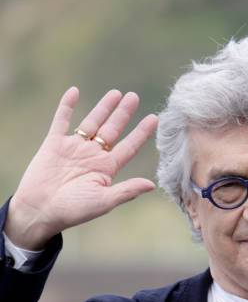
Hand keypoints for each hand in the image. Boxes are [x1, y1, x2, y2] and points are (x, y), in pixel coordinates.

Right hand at [4, 88, 157, 249]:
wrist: (39, 210)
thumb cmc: (73, 210)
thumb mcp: (103, 201)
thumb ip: (126, 190)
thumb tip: (152, 185)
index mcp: (106, 169)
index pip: (128, 147)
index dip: (141, 133)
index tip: (154, 118)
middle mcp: (92, 156)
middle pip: (112, 130)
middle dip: (123, 113)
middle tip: (133, 97)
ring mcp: (73, 148)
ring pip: (91, 122)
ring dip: (103, 107)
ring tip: (116, 93)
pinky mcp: (54, 144)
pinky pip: (61, 120)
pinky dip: (66, 105)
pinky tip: (74, 91)